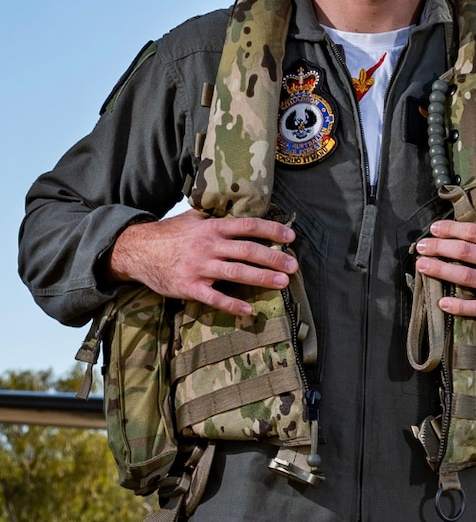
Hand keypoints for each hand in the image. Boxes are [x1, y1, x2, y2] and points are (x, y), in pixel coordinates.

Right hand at [108, 213, 295, 318]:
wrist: (135, 250)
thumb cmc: (168, 235)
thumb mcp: (191, 219)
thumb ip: (215, 217)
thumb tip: (239, 210)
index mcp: (211, 227)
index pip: (247, 226)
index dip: (271, 229)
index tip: (291, 236)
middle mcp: (207, 245)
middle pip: (247, 250)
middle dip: (274, 257)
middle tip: (294, 265)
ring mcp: (198, 267)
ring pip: (236, 272)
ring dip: (261, 277)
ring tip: (283, 282)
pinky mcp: (188, 286)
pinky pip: (213, 297)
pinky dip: (231, 305)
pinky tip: (248, 311)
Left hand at [414, 221, 475, 321]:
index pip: (473, 232)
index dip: (450, 229)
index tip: (435, 229)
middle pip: (463, 252)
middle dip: (437, 248)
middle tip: (420, 247)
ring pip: (464, 276)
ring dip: (439, 270)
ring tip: (422, 266)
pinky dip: (458, 306)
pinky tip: (442, 303)